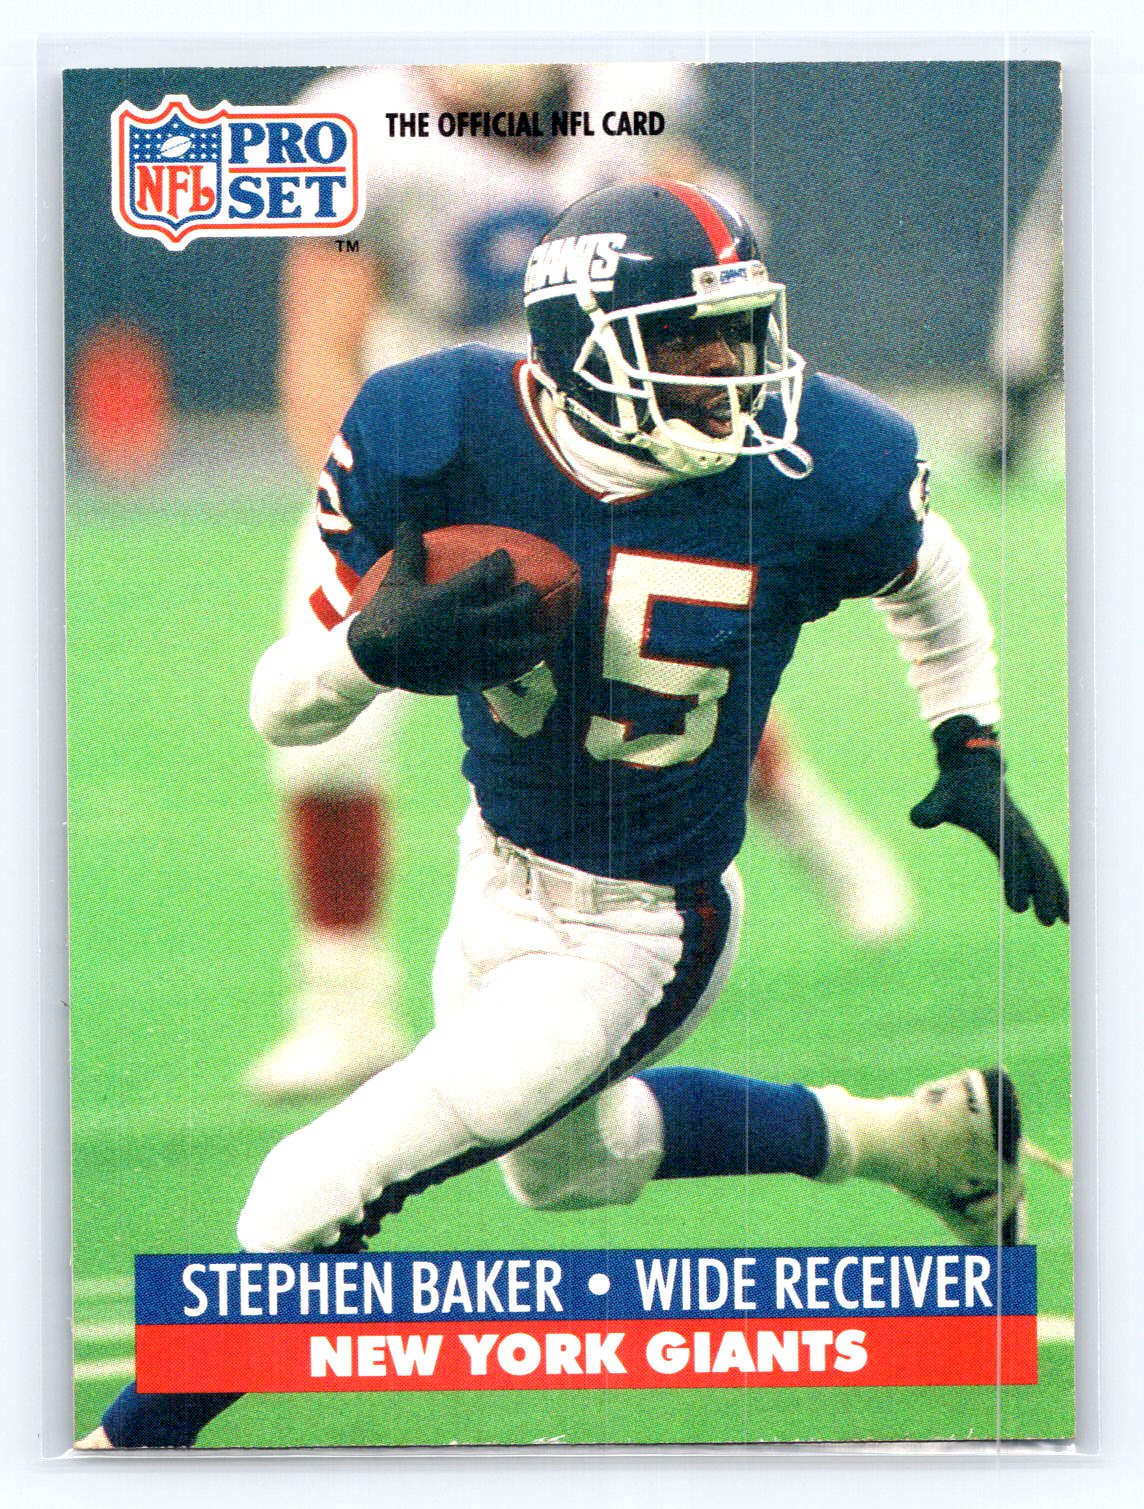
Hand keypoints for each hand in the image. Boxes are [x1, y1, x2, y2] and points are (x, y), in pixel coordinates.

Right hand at [347, 521, 548, 693]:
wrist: (371, 659)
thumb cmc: (385, 615)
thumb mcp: (397, 580)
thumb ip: (409, 551)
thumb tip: (408, 521)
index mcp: (450, 598)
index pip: (488, 575)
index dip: (501, 563)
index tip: (505, 558)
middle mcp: (466, 625)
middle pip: (513, 608)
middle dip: (526, 596)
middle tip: (529, 592)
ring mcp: (470, 654)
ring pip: (517, 645)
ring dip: (534, 637)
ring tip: (542, 633)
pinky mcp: (469, 676)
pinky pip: (504, 672)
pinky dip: (520, 666)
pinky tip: (528, 661)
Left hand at [910, 716, 1068, 924]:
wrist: (974, 771)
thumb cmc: (954, 789)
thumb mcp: (939, 797)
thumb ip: (929, 810)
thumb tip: (918, 819)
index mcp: (999, 822)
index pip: (1010, 855)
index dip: (1015, 880)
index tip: (1017, 908)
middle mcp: (1018, 829)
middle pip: (1036, 864)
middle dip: (1043, 893)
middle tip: (1044, 922)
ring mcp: (1026, 835)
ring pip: (1046, 866)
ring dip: (1056, 893)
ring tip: (1065, 922)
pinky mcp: (1028, 841)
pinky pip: (1045, 866)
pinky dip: (1056, 886)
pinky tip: (1063, 910)